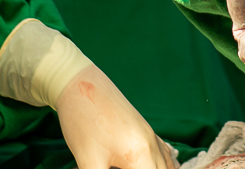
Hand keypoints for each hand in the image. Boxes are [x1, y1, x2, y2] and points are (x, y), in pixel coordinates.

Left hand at [55, 65, 178, 168]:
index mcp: (140, 155)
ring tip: (133, 167)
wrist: (79, 84)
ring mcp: (150, 135)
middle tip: (118, 168)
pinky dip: (162, 165)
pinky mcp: (145, 128)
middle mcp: (151, 145)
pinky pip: (164, 153)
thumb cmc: (82, 122)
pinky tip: (151, 166)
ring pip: (165, 166)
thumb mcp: (88, 160)